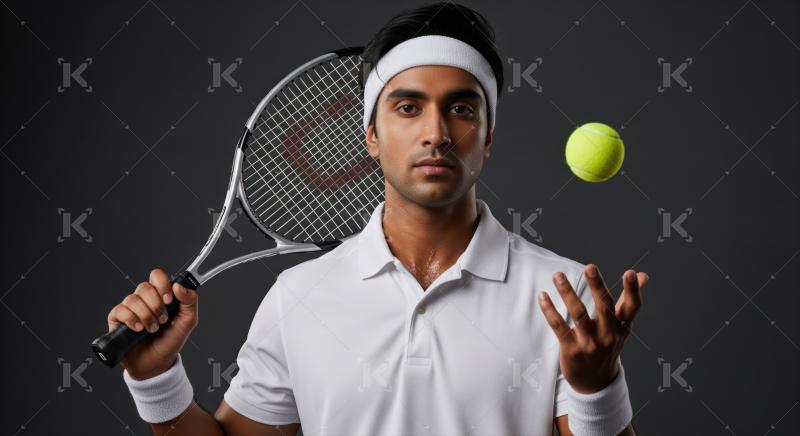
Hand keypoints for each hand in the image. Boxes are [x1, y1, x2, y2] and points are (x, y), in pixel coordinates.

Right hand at [106, 268, 198, 379]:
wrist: (156, 363)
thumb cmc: (170, 341)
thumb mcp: (187, 322)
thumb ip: (190, 301)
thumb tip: (179, 286)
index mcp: (160, 295)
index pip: (157, 276)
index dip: (162, 285)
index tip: (169, 300)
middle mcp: (144, 299)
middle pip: (145, 286)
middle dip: (156, 305)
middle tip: (163, 320)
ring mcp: (130, 308)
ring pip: (133, 299)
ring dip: (146, 316)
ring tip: (152, 329)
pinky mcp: (117, 319)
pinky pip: (120, 310)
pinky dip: (131, 319)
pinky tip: (138, 329)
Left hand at [538, 264, 648, 393]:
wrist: (595, 382)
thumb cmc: (607, 346)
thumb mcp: (621, 326)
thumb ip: (628, 300)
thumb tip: (643, 275)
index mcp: (622, 327)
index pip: (631, 307)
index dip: (632, 291)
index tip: (631, 273)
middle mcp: (608, 335)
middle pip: (604, 307)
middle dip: (598, 286)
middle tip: (590, 267)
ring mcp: (590, 344)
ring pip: (578, 314)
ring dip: (567, 293)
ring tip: (558, 275)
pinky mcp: (572, 350)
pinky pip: (559, 326)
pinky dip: (550, 310)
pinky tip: (543, 296)